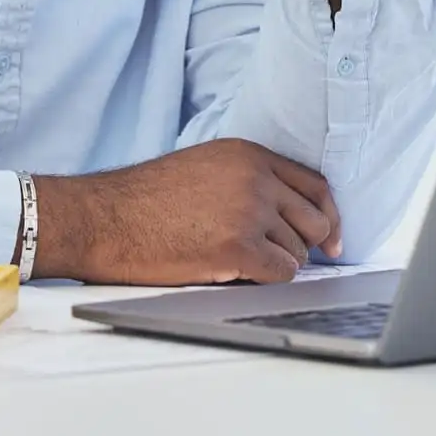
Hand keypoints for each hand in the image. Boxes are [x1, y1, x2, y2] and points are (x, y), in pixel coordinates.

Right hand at [28, 139, 341, 284]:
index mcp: (248, 155)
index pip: (315, 185)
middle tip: (277, 260)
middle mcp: (255, 177)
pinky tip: (232, 273)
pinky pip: (281, 274)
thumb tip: (291, 214)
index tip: (332, 240)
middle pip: (314, 221)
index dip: (328, 216)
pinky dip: (264, 280)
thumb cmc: (144, 201)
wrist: (103, 218)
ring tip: (230, 260)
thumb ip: (248, 180)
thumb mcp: (204, 169)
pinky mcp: (240, 248)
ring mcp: (249, 211)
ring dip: (273, 264)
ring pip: (297, 253)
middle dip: (302, 245)